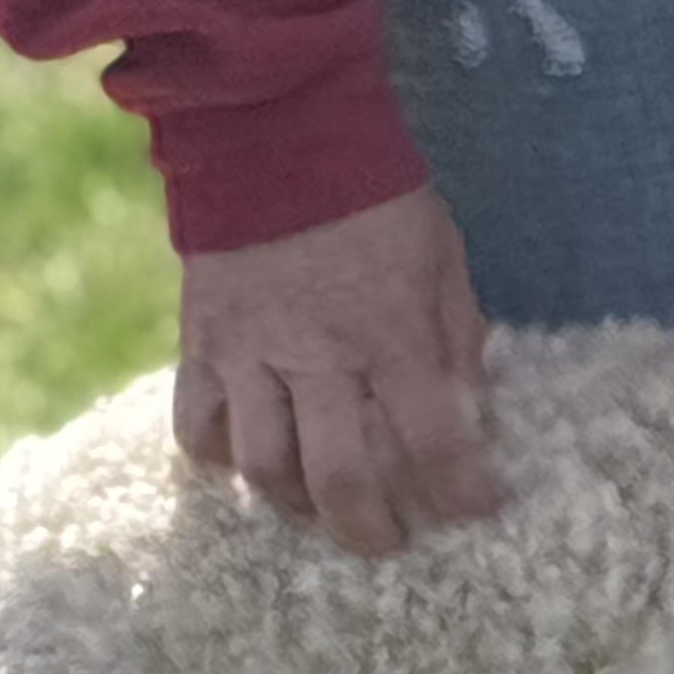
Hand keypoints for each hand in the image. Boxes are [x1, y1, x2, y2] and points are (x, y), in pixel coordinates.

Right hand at [172, 188, 499, 559]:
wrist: (276, 132)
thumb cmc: (375, 197)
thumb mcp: (443, 259)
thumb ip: (455, 339)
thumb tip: (469, 413)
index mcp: (393, 332)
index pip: (436, 441)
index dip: (462, 491)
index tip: (476, 509)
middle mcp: (320, 356)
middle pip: (341, 479)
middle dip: (372, 529)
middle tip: (390, 540)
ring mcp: (252, 353)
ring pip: (265, 467)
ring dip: (298, 507)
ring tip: (320, 512)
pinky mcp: (201, 341)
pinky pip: (198, 426)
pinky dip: (221, 461)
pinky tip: (248, 466)